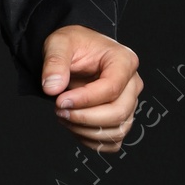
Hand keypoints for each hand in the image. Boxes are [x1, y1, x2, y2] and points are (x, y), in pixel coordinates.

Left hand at [41, 25, 142, 150]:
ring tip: (64, 116)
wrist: (76, 52)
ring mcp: (129, 103)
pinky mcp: (122, 118)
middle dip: (85, 118)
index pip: (111, 88)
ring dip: (86, 131)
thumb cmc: (74, 44)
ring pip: (117, 130)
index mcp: (124, 60)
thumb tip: (52, 88)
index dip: (84, 99)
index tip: (60, 101)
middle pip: (118, 112)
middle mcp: (132, 83)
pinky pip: (113, 141)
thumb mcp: (59, 43)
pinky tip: (74, 126)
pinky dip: (92, 141)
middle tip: (59, 111)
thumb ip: (55, 62)